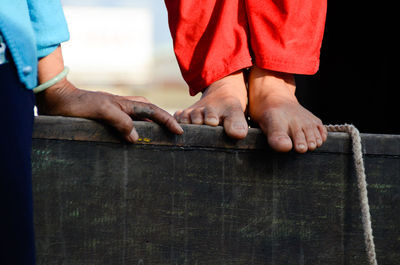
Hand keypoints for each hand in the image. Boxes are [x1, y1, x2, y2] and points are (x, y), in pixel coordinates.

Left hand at [35, 79, 183, 141]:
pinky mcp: (108, 118)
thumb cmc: (78, 104)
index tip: (179, 131)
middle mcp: (123, 107)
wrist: (58, 98)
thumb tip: (136, 137)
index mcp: (125, 104)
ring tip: (160, 136)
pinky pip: (128, 124)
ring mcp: (116, 112)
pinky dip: (137, 130)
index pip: (153, 112)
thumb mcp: (100, 110)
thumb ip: (119, 121)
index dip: (167, 121)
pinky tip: (135, 138)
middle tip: (175, 132)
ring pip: (140, 118)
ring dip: (152, 125)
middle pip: (151, 112)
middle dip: (164, 120)